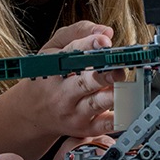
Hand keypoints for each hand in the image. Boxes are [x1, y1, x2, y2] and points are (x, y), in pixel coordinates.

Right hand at [0, 20, 118, 141]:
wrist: (30, 112)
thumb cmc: (45, 77)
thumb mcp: (53, 48)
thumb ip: (79, 32)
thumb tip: (106, 32)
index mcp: (54, 69)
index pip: (72, 54)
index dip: (89, 45)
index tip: (104, 41)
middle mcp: (63, 92)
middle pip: (85, 83)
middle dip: (104, 76)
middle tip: (120, 68)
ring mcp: (73, 111)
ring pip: (95, 104)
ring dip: (113, 96)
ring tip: (127, 87)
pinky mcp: (83, 127)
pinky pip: (103, 125)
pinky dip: (117, 120)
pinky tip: (129, 111)